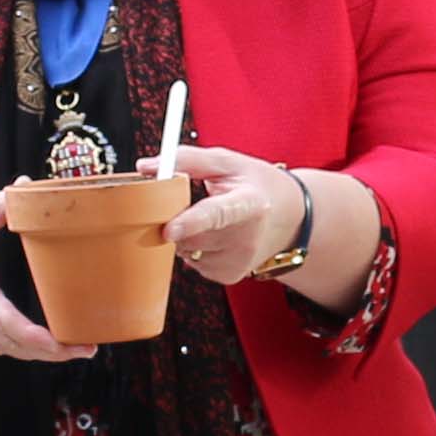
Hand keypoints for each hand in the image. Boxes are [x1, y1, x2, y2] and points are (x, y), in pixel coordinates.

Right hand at [0, 196, 91, 362]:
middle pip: (13, 343)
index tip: (53, 341)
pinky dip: (40, 352)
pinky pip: (15, 351)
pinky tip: (66, 347)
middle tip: (87, 348)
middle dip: (50, 350)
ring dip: (51, 355)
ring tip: (84, 348)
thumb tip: (26, 186)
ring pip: (17, 352)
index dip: (26, 333)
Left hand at [164, 145, 305, 282]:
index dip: (190, 222)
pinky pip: (193, 263)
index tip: (169, 229)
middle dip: (176, 220)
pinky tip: (215, 237)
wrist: (289, 217)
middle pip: (191, 236)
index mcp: (250, 204)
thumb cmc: (255, 185)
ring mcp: (239, 261)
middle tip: (188, 204)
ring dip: (186, 235)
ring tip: (210, 220)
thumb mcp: (228, 163)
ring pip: (186, 251)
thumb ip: (187, 159)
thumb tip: (146, 166)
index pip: (216, 214)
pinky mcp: (230, 275)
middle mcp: (247, 237)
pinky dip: (195, 249)